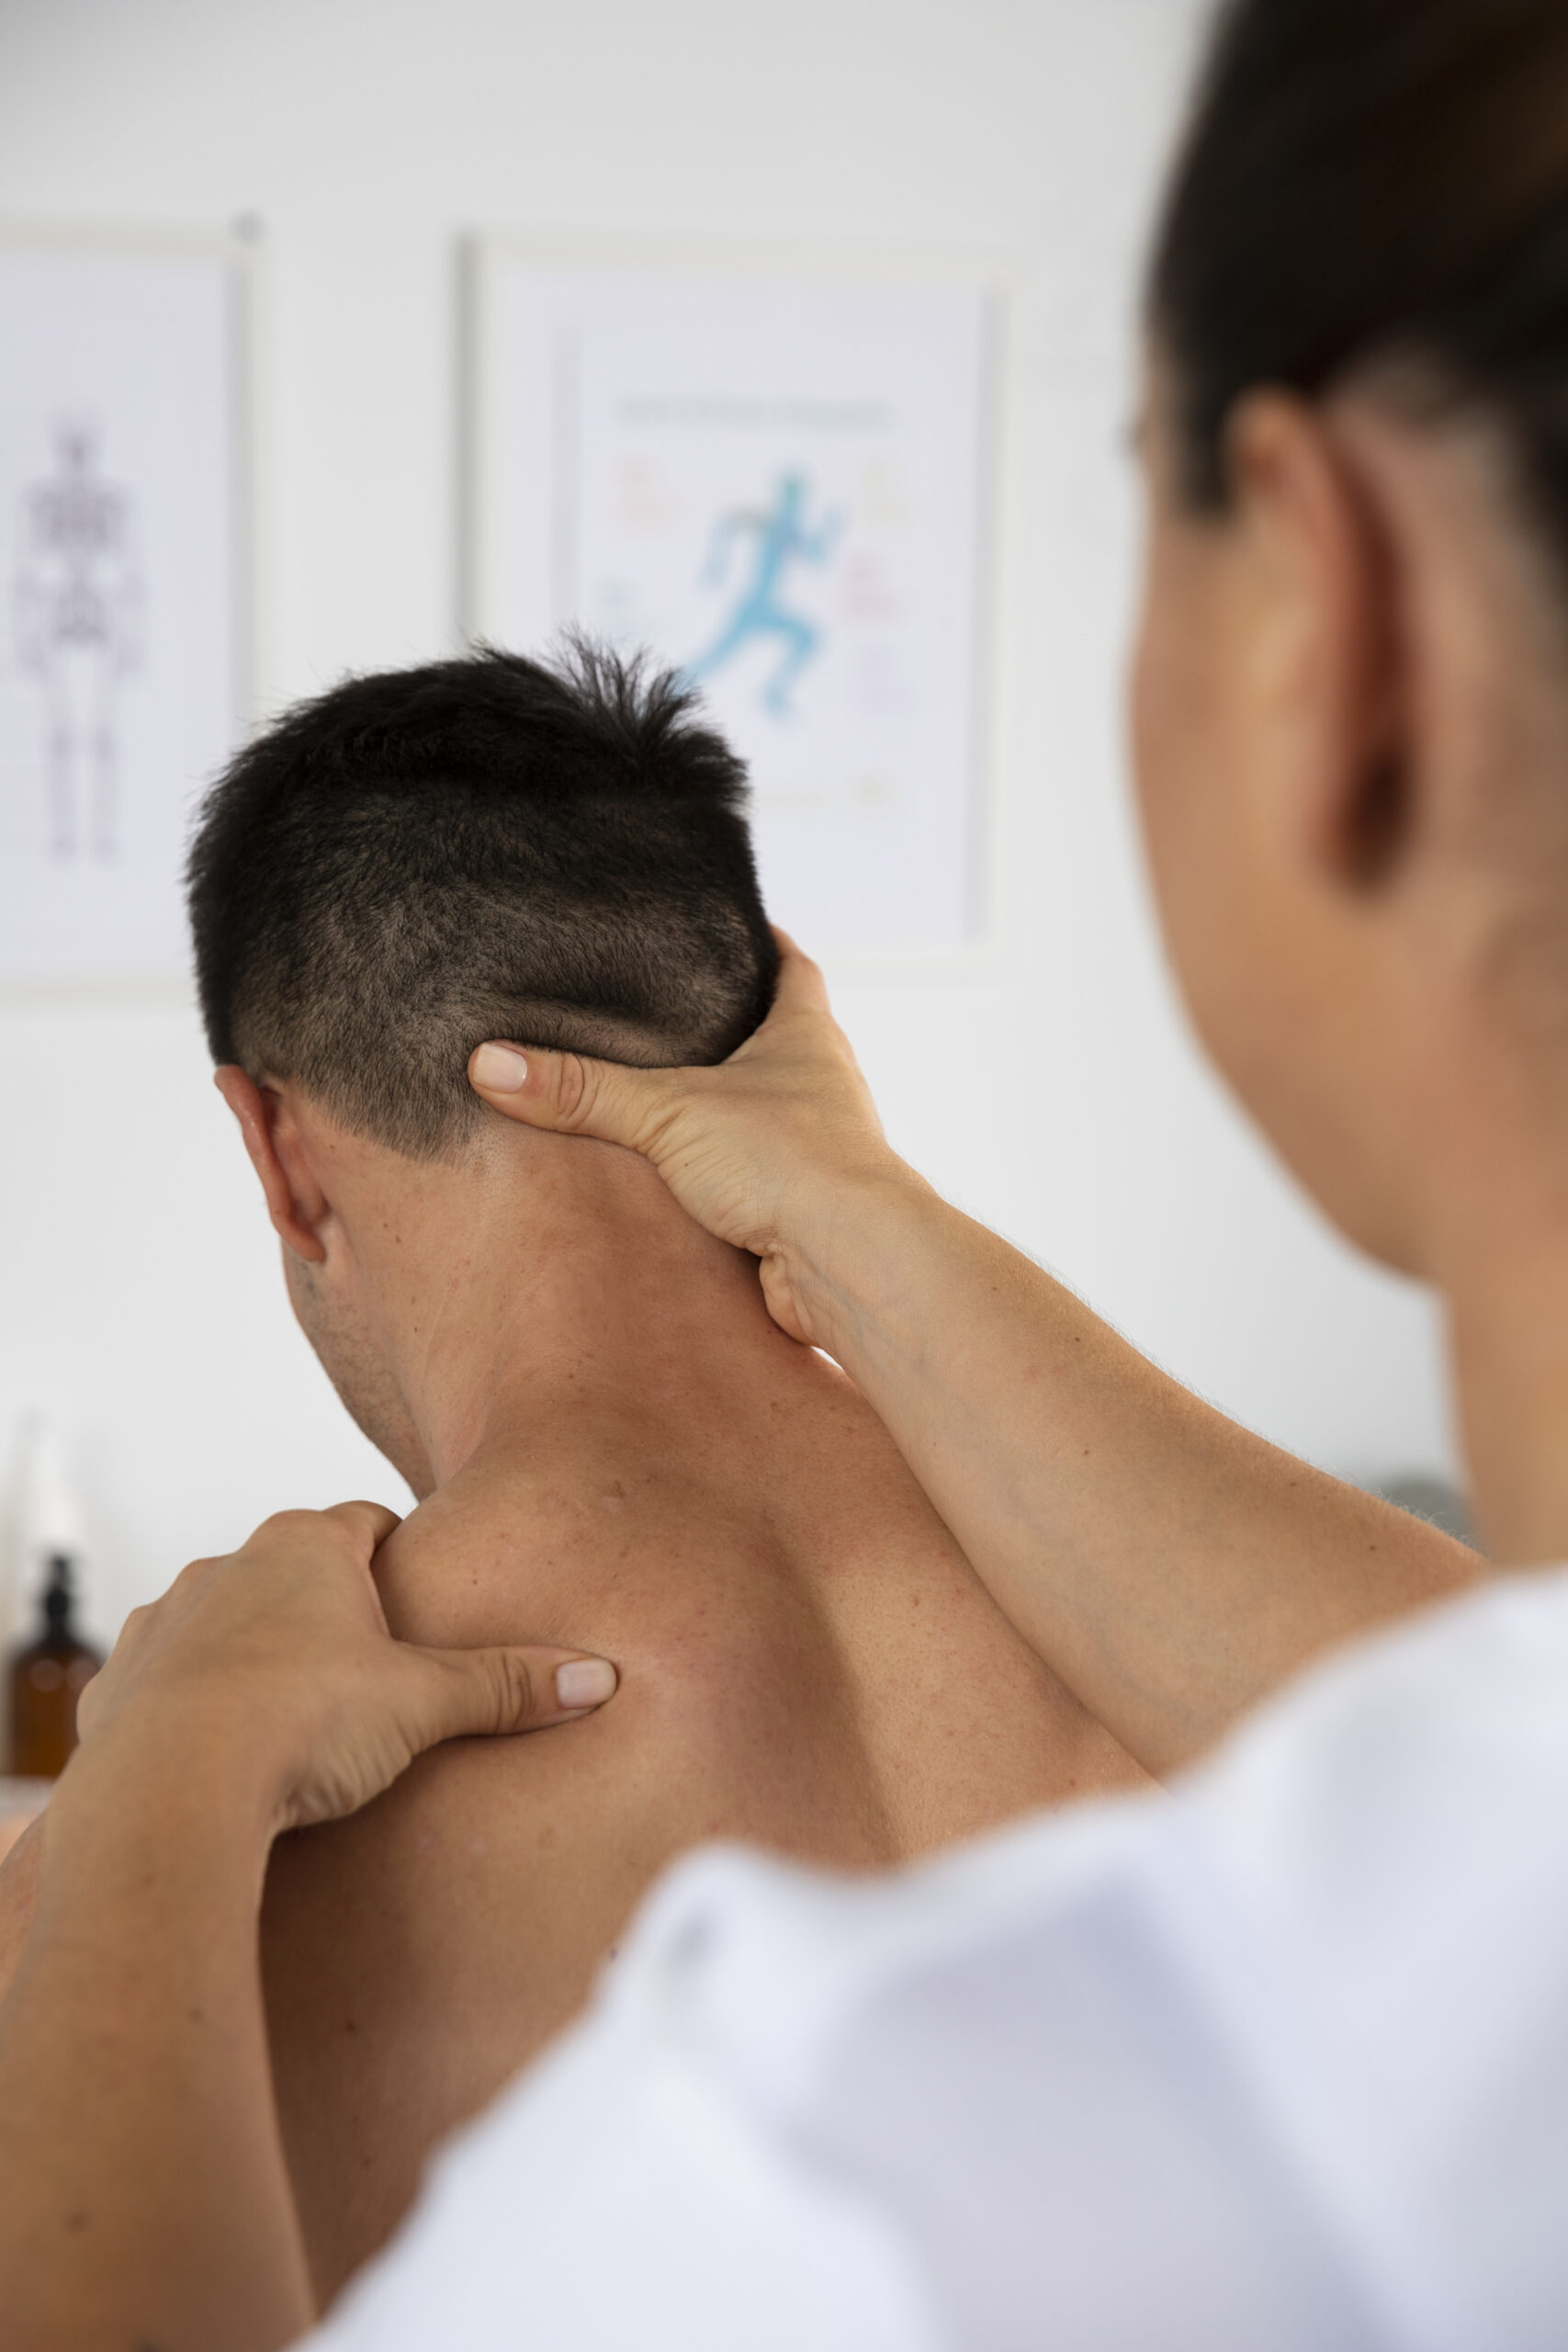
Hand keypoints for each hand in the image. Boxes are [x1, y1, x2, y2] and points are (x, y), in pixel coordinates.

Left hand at [72, 1502, 617, 1835]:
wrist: (168, 1793)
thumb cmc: (296, 1727)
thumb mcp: (425, 1704)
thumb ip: (509, 1686)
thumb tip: (596, 1676)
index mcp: (304, 1547)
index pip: (365, 1522)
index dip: (398, 1554)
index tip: (418, 1594)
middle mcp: (225, 1569)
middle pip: (292, 1572)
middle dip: (328, 1613)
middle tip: (370, 1671)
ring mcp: (163, 1625)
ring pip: (223, 1625)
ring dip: (255, 1658)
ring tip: (295, 1722)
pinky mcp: (116, 1690)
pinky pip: (164, 1685)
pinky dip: (195, 1711)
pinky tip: (225, 1759)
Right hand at [468, 930, 913, 1343]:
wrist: (849, 1264)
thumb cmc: (792, 1162)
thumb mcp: (668, 1112)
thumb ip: (581, 1089)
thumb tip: (491, 1064)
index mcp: (806, 1035)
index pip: (790, 965)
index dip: (758, 941)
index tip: (721, 922)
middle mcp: (819, 1086)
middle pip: (772, 1039)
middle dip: (721, 1028)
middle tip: (657, 1011)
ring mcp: (812, 1149)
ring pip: (757, 1114)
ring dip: (712, 1109)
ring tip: (646, 1094)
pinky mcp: (796, 1208)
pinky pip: (746, 1179)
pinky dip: (710, 1176)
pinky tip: (664, 1181)